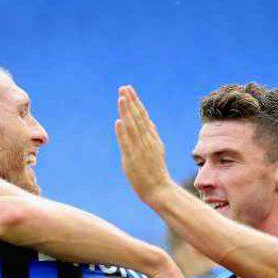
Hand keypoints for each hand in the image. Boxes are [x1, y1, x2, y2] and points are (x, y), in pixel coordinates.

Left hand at [115, 86, 176, 203]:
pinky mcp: (132, 160)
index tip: (129, 90)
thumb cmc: (156, 171)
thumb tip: (149, 122)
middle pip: (137, 118)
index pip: (143, 116)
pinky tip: (118, 122)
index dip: (135, 102)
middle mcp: (146, 141)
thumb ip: (152, 135)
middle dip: (130, 101)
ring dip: (126, 112)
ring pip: (132, 127)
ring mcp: (140, 150)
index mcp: (152, 138)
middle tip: (123, 87)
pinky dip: (122, 133)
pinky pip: (126, 144)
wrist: (159, 190)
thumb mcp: (157, 149)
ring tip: (121, 98)